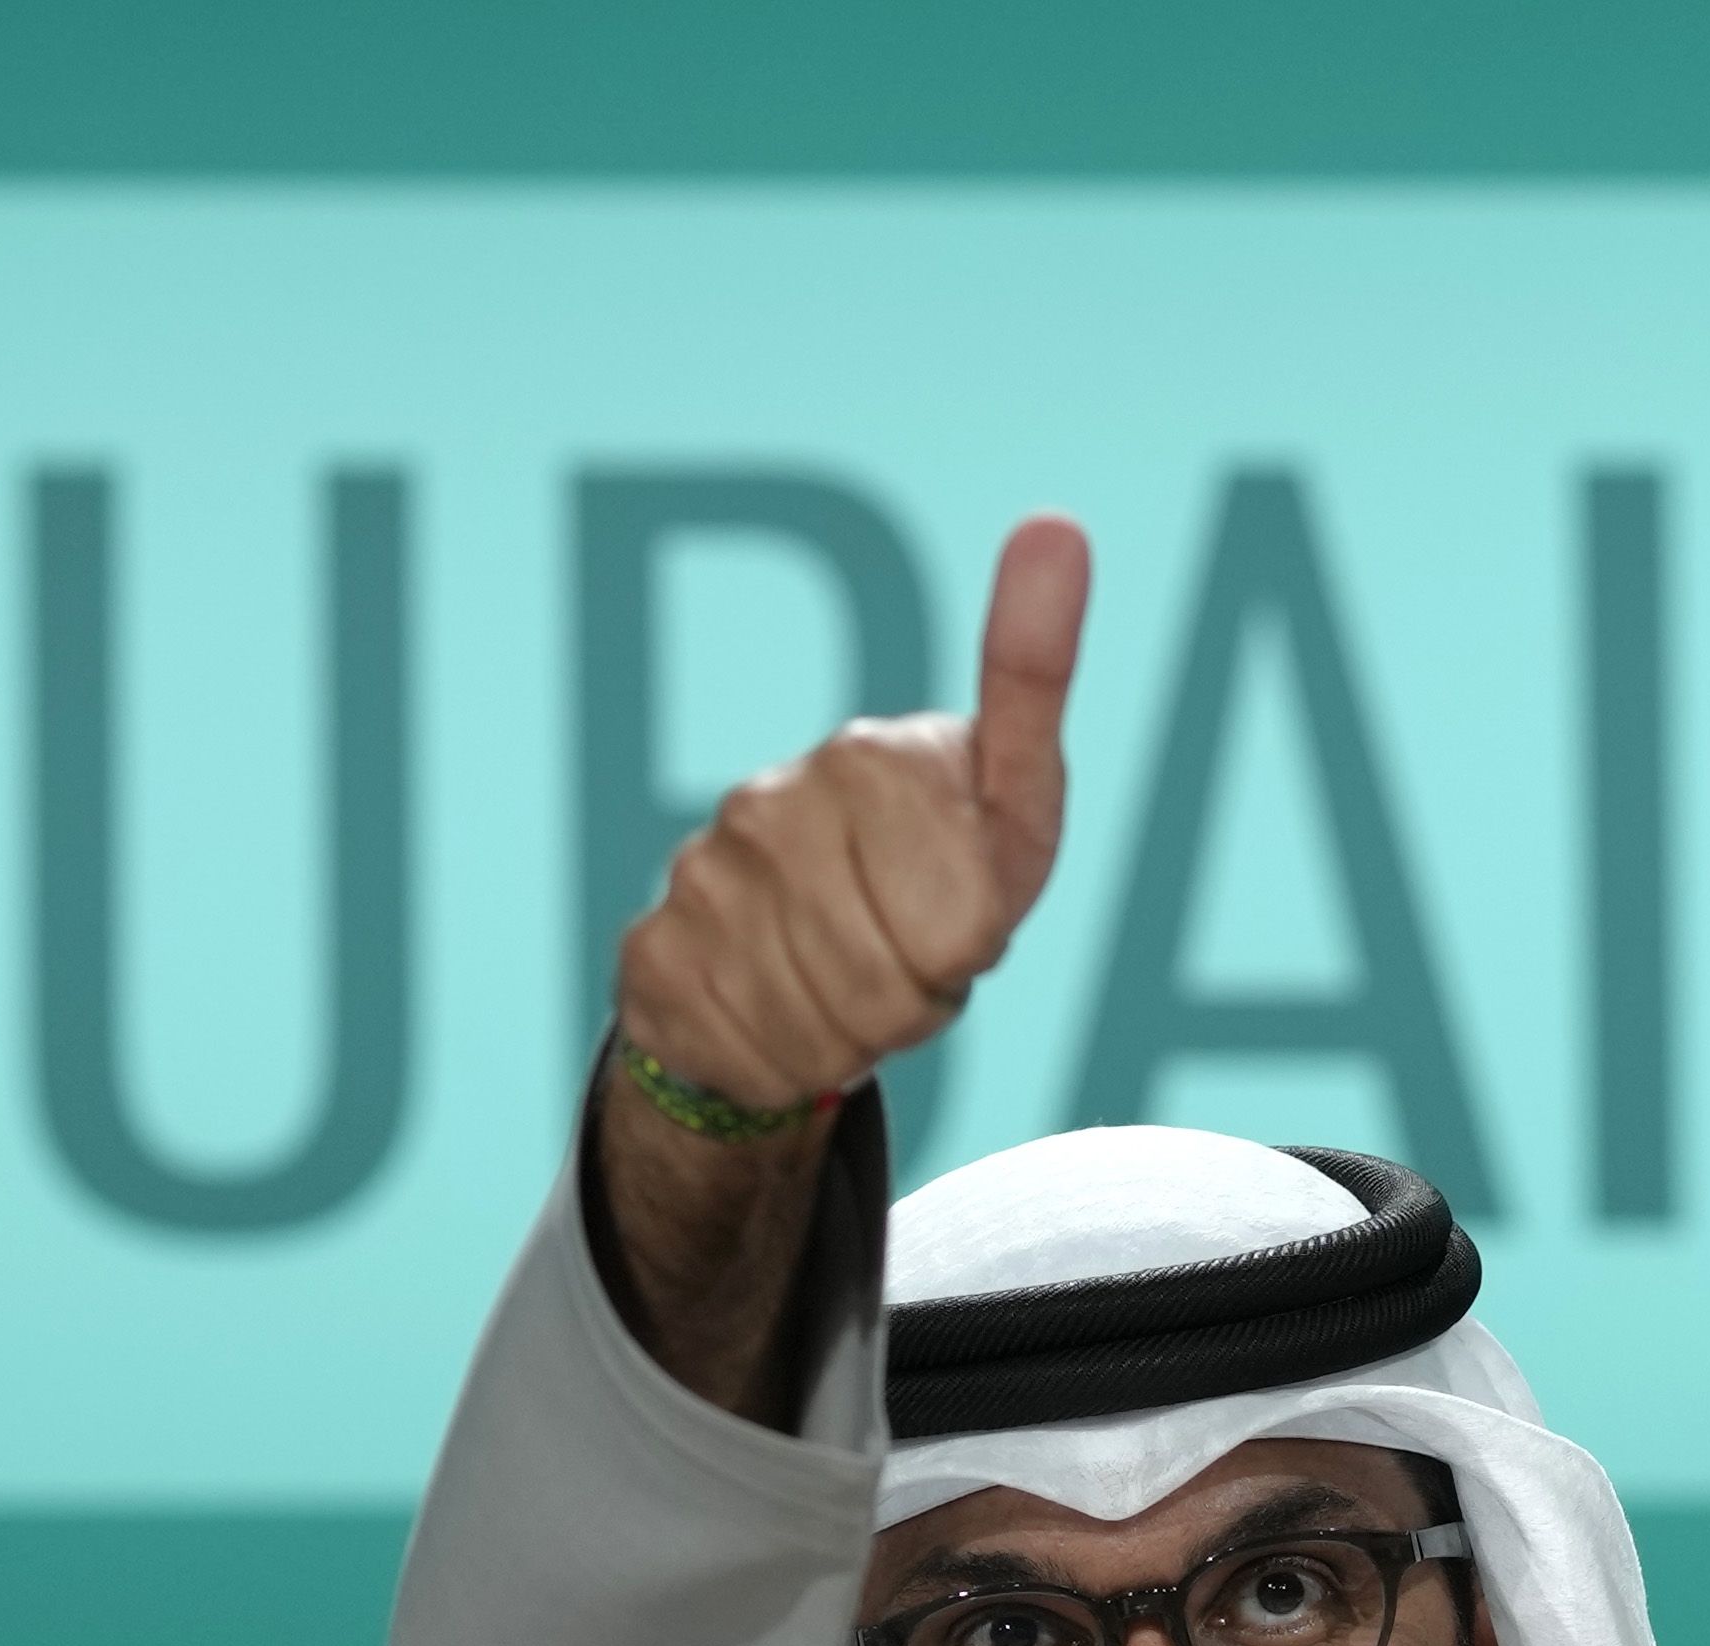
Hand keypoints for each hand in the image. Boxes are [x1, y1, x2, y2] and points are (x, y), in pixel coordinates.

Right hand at [616, 510, 1082, 1113]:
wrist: (798, 965)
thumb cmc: (934, 887)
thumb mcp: (1012, 812)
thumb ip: (1029, 686)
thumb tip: (1055, 523)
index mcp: (879, 758)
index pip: (959, 923)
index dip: (964, 959)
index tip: (960, 931)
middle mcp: (778, 799)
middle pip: (885, 982)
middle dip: (910, 1003)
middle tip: (899, 968)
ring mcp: (708, 870)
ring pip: (812, 1022)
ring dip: (845, 1035)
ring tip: (842, 992)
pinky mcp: (653, 947)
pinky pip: (740, 1045)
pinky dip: (772, 1059)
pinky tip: (770, 1013)